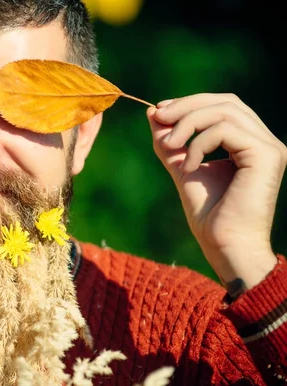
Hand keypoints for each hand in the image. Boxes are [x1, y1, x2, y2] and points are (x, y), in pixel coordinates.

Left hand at [147, 93, 286, 289]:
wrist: (224, 245)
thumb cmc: (208, 214)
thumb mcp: (183, 168)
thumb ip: (171, 143)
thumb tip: (153, 113)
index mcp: (249, 143)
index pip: (223, 106)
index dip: (190, 103)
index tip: (159, 112)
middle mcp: (264, 141)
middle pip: (226, 102)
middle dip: (186, 106)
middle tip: (158, 117)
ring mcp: (269, 147)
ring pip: (225, 111)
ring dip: (188, 124)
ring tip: (169, 146)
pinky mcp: (266, 155)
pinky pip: (225, 130)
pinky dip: (199, 143)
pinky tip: (189, 166)